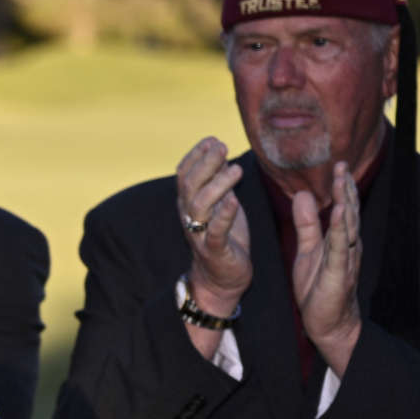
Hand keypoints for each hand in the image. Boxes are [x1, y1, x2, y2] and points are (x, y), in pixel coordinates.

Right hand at [175, 137, 250, 311]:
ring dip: (216, 185)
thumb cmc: (224, 236)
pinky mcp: (214, 250)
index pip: (183, 173)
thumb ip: (218, 179)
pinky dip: (224, 215)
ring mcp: (200, 233)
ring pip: (200, 205)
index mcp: (188, 202)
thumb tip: (219, 150)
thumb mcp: (220, 203)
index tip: (213, 140)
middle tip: (222, 147)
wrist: (221, 278)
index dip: (196, 155)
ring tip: (236, 170)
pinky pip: (216, 231)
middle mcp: (189, 216)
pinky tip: (234, 200)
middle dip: (205, 163)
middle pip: (189, 184)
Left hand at [291, 162, 362, 376]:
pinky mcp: (339, 273)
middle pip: (348, 212)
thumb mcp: (307, 249)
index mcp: (340, 239)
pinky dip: (339, 229)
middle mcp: (348, 245)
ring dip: (345, 202)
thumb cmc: (320, 287)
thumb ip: (306, 224)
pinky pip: (339, 248)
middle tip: (342, 164)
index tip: (339, 165)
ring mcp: (345, 259)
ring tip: (342, 180)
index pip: (342, 208)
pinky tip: (338, 213)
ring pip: (346, 225)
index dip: (342, 187)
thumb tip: (302, 194)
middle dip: (345, 188)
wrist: (328, 323)